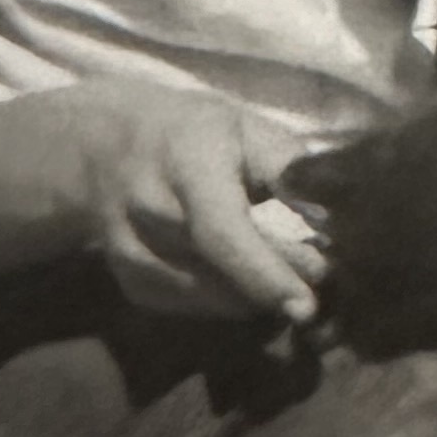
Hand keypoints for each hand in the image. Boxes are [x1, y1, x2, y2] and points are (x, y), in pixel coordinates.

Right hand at [37, 79, 318, 322]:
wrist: (100, 147)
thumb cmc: (193, 133)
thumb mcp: (244, 129)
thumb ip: (288, 169)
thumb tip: (336, 216)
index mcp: (185, 160)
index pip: (220, 231)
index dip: (264, 272)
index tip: (306, 302)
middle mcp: (148, 208)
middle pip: (217, 270)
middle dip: (274, 287)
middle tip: (320, 289)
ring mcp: (129, 252)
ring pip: (203, 298)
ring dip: (254, 300)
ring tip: (293, 286)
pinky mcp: (129, 282)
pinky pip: (188, 308)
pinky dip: (227, 305)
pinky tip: (252, 291)